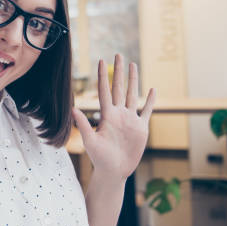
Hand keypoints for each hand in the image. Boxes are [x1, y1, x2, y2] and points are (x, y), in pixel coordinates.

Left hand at [72, 54, 155, 181]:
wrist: (114, 171)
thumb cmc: (99, 158)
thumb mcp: (90, 141)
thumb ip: (84, 125)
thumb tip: (73, 109)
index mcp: (107, 115)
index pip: (105, 91)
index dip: (103, 76)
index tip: (101, 60)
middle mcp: (119, 113)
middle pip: (119, 87)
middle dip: (119, 71)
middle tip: (118, 54)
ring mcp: (130, 119)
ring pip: (133, 94)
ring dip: (134, 80)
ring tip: (133, 65)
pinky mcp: (141, 128)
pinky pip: (147, 111)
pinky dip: (150, 100)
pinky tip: (153, 89)